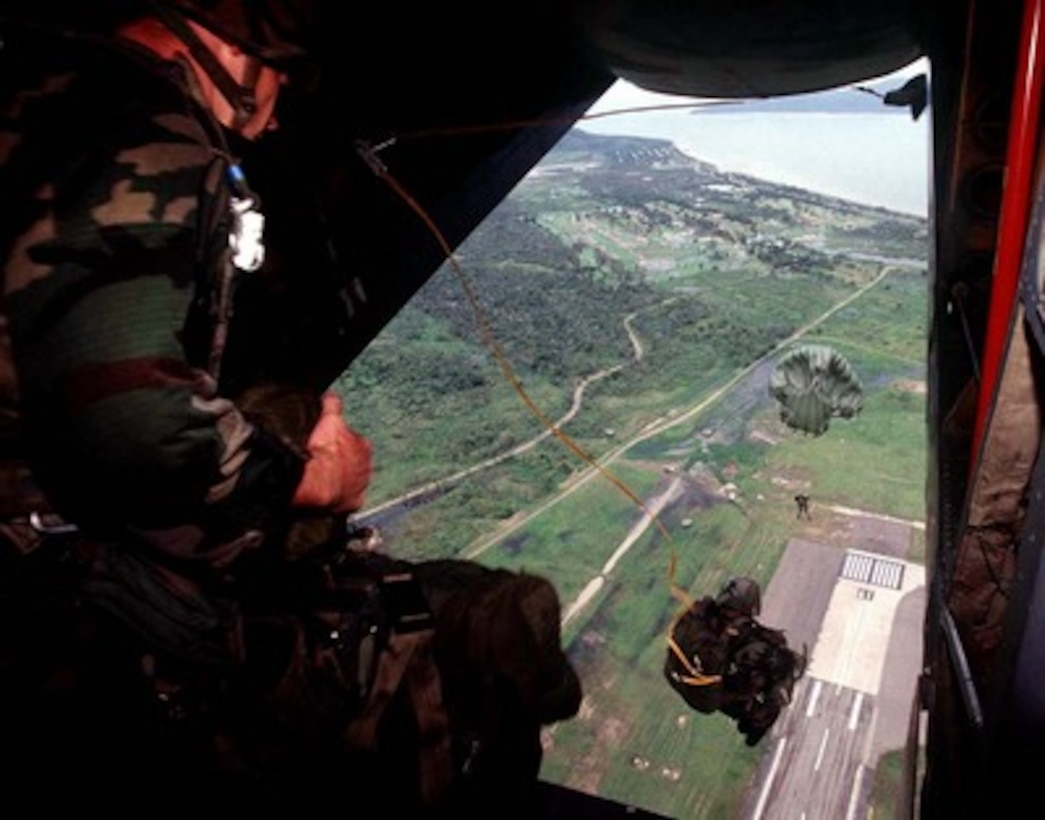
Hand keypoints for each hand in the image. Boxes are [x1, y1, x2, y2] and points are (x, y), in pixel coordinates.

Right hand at [291, 393, 372, 511]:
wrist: (317, 480)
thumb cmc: (324, 450)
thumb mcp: (329, 419)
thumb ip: (333, 405)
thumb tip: (331, 396)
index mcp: (363, 445)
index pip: (354, 441)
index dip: (341, 442)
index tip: (330, 444)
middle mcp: (366, 466)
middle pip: (355, 461)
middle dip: (344, 461)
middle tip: (326, 462)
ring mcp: (361, 485)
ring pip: (353, 480)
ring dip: (342, 479)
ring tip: (326, 479)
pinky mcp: (352, 502)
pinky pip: (348, 500)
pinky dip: (341, 498)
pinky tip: (331, 496)